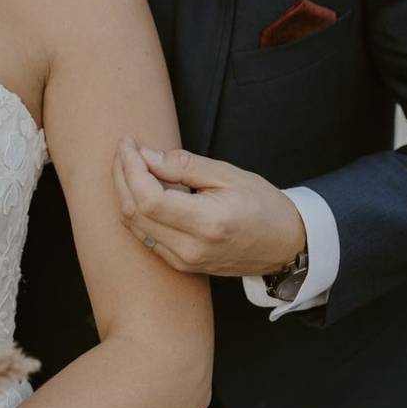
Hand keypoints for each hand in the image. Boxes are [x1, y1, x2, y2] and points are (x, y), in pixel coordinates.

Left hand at [112, 137, 306, 276]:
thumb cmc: (263, 205)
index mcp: (207, 223)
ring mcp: (183, 260)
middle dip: (121, 175)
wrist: (285, 244)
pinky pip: (144, 235)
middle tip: (125, 149)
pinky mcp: (179, 264)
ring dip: (124, 191)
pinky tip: (140, 187)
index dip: (131, 168)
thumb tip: (145, 155)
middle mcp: (190, 248)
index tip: (128, 143)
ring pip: (133, 225)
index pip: (149, 198)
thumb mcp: (228, 175)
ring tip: (129, 163)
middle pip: (134, 211)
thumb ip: (183, 165)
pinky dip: (135, 208)